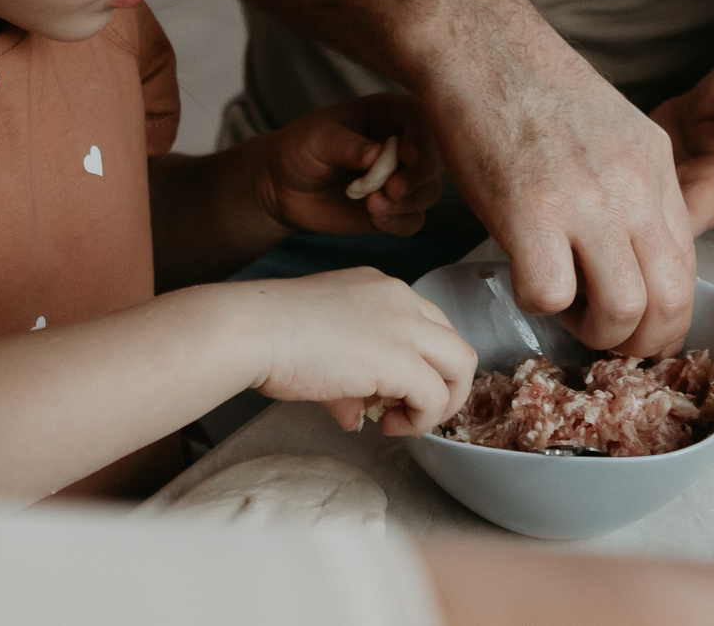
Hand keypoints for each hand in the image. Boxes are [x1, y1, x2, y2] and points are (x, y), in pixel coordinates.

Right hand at [232, 267, 476, 436]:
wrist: (252, 330)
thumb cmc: (271, 336)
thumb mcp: (322, 349)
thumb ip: (350, 381)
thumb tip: (356, 417)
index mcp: (382, 288)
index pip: (429, 326)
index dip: (420, 364)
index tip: (392, 391)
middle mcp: (402, 299)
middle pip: (455, 345)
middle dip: (442, 385)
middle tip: (408, 411)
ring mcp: (404, 325)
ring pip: (462, 366)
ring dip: (441, 403)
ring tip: (403, 423)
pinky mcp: (400, 359)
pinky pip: (435, 396)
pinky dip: (422, 419)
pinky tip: (389, 426)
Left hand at [250, 94, 441, 236]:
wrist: (282, 186)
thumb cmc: (301, 148)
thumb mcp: (318, 138)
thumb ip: (348, 145)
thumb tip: (378, 154)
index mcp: (391, 114)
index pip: (422, 118)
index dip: (422, 137)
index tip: (407, 156)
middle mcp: (404, 145)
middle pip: (435, 158)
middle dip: (419, 176)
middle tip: (393, 188)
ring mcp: (402, 178)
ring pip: (430, 191)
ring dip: (408, 202)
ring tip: (373, 205)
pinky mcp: (394, 209)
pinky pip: (413, 219)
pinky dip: (400, 222)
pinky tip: (375, 218)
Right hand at [419, 22, 694, 357]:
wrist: (481, 46)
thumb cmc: (534, 91)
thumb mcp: (612, 134)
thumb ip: (631, 192)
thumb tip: (635, 259)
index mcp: (655, 169)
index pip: (687, 270)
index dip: (663, 316)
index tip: (631, 324)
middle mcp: (632, 186)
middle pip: (671, 302)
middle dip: (640, 342)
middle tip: (603, 336)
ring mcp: (584, 200)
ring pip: (623, 310)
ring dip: (592, 330)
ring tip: (565, 307)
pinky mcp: (529, 210)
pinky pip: (550, 294)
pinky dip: (537, 303)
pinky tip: (523, 274)